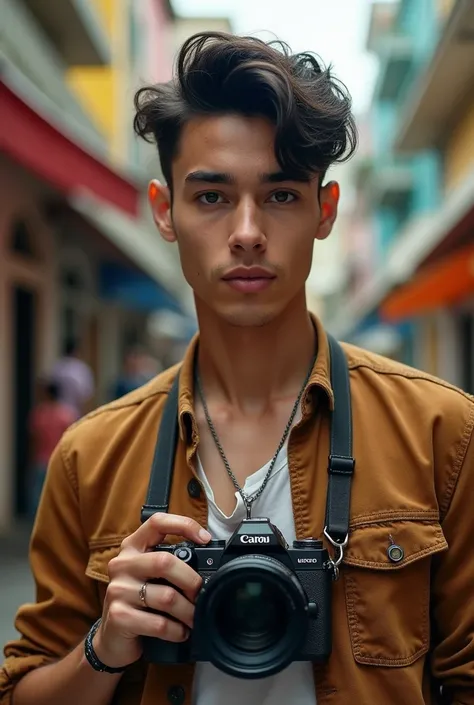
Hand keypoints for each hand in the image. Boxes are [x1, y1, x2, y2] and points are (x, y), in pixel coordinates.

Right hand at [93, 513, 210, 668]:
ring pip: (167, 596)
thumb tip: (207, 566)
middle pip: (165, 562)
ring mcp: (118, 590)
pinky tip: (180, 632)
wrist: (112, 641)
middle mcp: (122, 564)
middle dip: (191, 581)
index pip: (157, 522)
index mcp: (132, 548)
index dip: (184, 525)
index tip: (206, 538)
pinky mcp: (119, 617)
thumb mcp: (150, 577)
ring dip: (188, 611)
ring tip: (193, 618)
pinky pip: (160, 623)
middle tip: (200, 594)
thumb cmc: (140, 604)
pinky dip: (177, 630)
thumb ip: (169, 566)